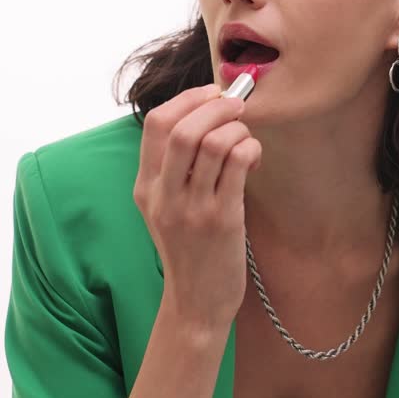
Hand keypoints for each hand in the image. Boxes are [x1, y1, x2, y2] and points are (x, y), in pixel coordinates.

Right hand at [133, 84, 261, 332]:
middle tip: (238, 106)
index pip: (155, 124)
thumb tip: (209, 117)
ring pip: (214, 142)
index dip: (187, 99)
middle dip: (216, 105)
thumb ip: (175, 170)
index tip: (212, 94)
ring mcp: (191, 208)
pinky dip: (250, 149)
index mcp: (145, 187)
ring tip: (246, 139)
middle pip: (183, 128)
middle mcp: (163, 195)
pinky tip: (253, 159)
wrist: (196, 302)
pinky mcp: (221, 220)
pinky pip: (237, 165)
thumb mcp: (166, 209)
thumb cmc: (189, 250)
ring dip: (238, 129)